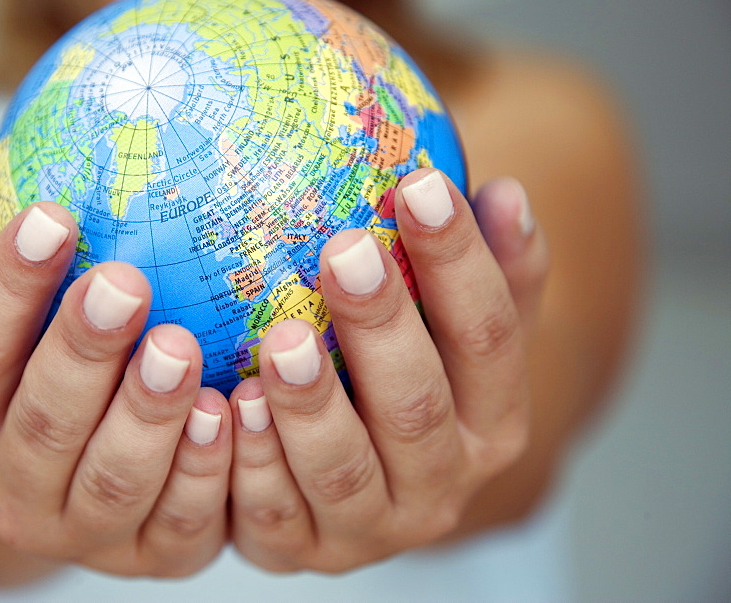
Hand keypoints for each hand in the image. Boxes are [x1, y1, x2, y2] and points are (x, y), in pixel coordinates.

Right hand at [0, 177, 231, 576]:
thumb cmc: (29, 372)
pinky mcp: (151, 557)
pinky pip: (180, 522)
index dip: (7, 287)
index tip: (52, 215)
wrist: (69, 482)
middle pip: (43, 424)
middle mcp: (9, 492)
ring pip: (112, 482)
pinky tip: (229, 411)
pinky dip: (205, 472)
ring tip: (179, 348)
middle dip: (81, 353)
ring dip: (146, 417)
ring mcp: (81, 535)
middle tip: (124, 283)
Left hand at [228, 169, 548, 571]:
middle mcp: (443, 482)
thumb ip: (495, 270)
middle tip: (345, 251)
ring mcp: (372, 527)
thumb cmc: (420, 376)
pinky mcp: (303, 549)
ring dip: (312, 407)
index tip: (420, 186)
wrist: (384, 485)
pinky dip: (251, 466)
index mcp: (495, 419)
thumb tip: (507, 193)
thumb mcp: (465, 327)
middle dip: (383, 328)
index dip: (460, 263)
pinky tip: (227, 408)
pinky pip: (273, 515)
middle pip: (416, 407)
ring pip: (343, 471)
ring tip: (281, 340)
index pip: (491, 337)